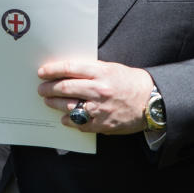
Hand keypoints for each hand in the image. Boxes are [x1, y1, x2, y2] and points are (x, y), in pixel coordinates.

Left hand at [37, 59, 153, 134]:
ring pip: (68, 106)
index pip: (70, 69)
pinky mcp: (102, 124)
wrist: (151, 100)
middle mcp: (99, 90)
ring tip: (49, 101)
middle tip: (41, 89)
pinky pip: (78, 123)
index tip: (42, 72)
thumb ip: (91, 70)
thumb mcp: (112, 68)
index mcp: (101, 72)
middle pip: (65, 88)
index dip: (52, 70)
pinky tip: (65, 117)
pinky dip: (68, 120)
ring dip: (54, 104)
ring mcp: (100, 109)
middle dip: (48, 89)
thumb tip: (67, 71)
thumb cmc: (130, 82)